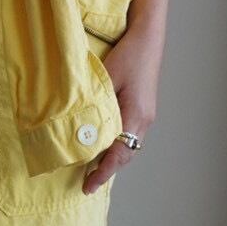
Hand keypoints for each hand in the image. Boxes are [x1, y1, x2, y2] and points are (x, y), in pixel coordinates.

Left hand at [82, 26, 158, 192]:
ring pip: (129, 146)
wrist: (148, 38)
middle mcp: (145, 120)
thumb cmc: (128, 55)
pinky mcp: (144, 109)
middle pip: (126, 155)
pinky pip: (131, 135)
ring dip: (113, 159)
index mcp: (136, 115)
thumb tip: (78, 127)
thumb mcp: (106, 78)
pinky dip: (118, 146)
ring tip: (93, 170)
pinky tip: (105, 146)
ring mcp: (147, 115)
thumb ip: (95, 103)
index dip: (102, 173)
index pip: (118, 154)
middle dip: (107, 171)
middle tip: (87, 184)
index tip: (88, 187)